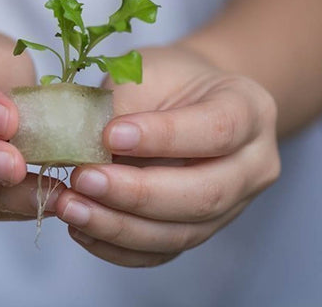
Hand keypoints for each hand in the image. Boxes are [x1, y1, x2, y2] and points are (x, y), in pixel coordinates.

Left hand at [56, 46, 279, 266]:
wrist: (190, 99)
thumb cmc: (171, 79)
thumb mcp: (150, 71)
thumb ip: (124, 107)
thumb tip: (80, 149)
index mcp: (248, 110)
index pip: (216, 130)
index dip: (162, 137)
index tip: (110, 135)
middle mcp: (251, 165)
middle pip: (203, 194)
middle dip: (136, 193)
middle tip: (83, 179)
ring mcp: (231, 205)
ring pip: (181, 233)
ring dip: (118, 226)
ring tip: (71, 206)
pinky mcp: (200, 228)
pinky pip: (162, 251)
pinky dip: (118, 246)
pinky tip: (83, 228)